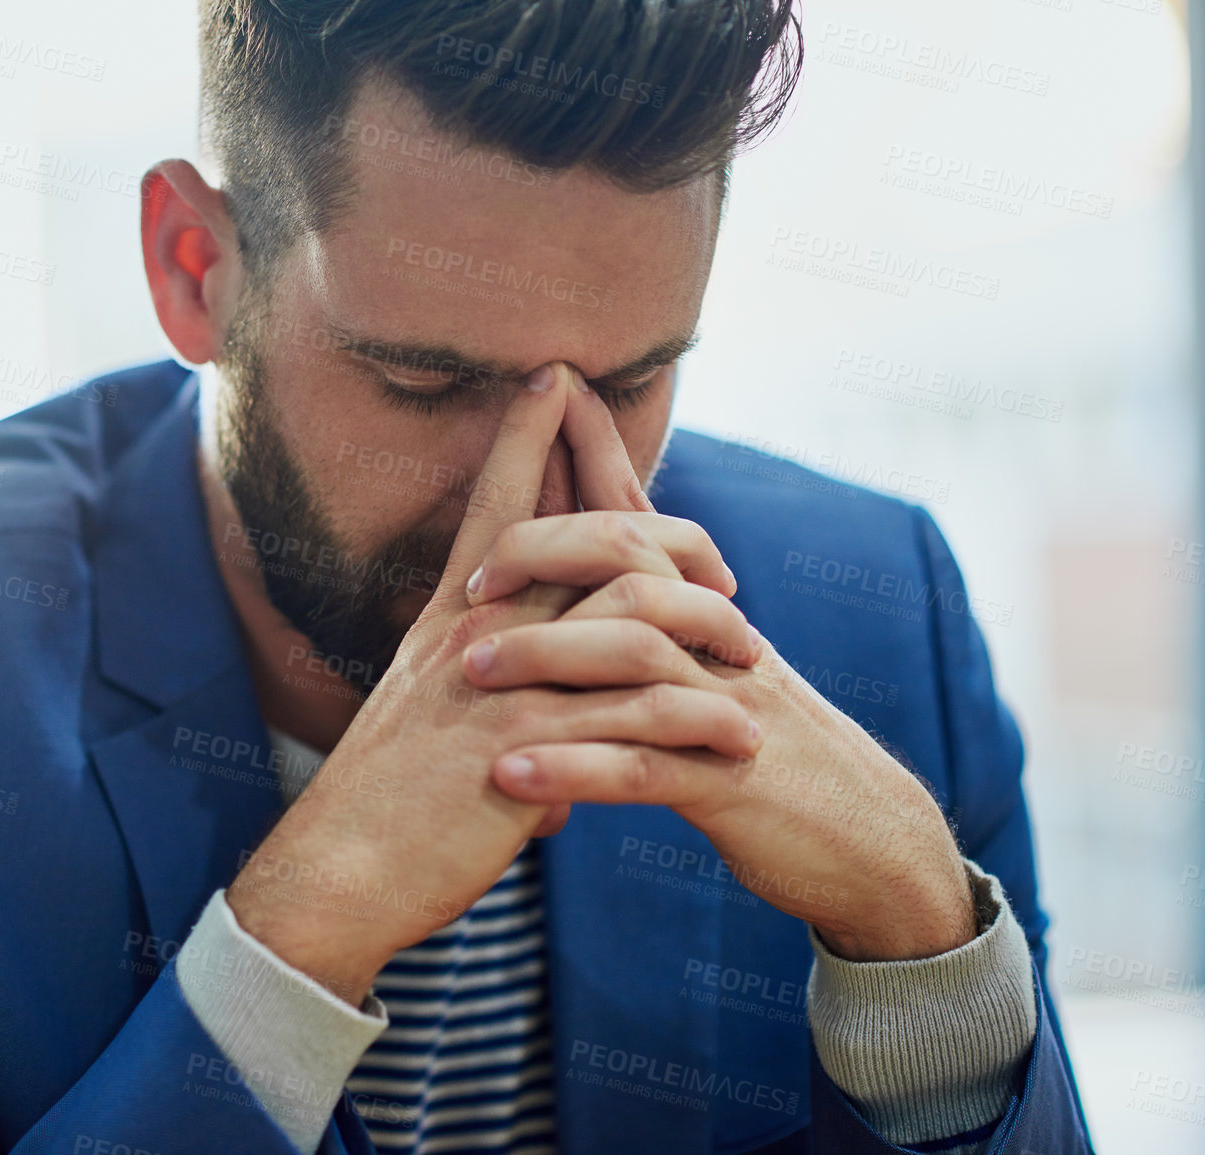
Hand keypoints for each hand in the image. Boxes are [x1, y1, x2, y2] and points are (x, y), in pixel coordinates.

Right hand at [224, 366, 761, 1004]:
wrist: (336, 871)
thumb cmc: (381, 806)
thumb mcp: (423, 729)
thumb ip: (480, 707)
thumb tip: (539, 745)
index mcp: (450, 623)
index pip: (494, 508)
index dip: (523, 436)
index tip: (553, 376)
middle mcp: (476, 635)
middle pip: (583, 539)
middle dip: (667, 534)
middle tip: (724, 565)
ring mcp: (502, 685)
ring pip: (629, 614)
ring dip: (704, 626)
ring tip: (752, 655)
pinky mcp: (527, 748)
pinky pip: (636, 712)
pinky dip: (698, 720)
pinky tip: (738, 738)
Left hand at [474, 363, 975, 961]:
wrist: (865, 840)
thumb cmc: (765, 747)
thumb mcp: (718, 665)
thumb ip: (661, 605)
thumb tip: (604, 543)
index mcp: (708, 613)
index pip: (644, 520)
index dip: (592, 459)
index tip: (544, 398)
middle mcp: (720, 644)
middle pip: (634, 569)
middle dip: (549, 556)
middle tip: (474, 585)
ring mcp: (726, 710)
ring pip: (634, 660)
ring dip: (545, 658)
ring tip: (469, 670)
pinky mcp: (729, 786)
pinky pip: (642, 768)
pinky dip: (571, 769)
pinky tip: (511, 775)